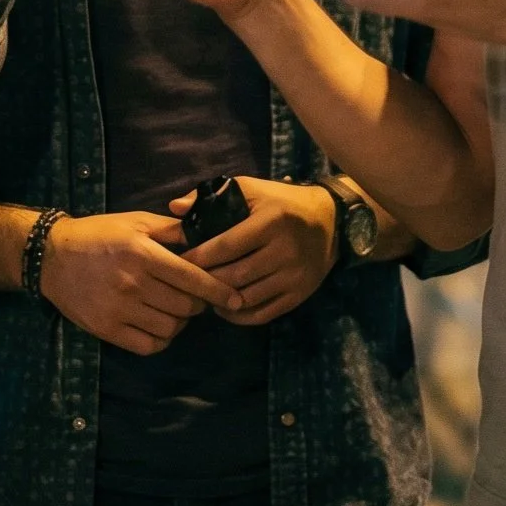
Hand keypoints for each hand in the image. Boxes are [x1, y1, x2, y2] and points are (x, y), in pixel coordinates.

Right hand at [39, 211, 240, 354]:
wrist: (53, 256)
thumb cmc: (99, 234)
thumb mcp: (135, 222)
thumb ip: (171, 229)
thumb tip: (206, 234)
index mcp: (143, 253)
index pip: (191, 277)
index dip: (218, 291)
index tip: (236, 299)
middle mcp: (133, 283)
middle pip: (185, 306)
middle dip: (198, 304)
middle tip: (195, 297)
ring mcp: (119, 310)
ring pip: (170, 329)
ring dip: (180, 322)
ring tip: (175, 310)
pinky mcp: (108, 330)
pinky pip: (149, 345)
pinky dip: (162, 339)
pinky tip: (159, 325)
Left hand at [172, 178, 335, 325]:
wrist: (331, 221)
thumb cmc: (282, 202)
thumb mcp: (252, 189)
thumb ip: (214, 195)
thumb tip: (175, 207)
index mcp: (270, 222)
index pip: (225, 246)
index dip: (199, 257)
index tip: (178, 262)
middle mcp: (284, 251)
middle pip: (235, 276)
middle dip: (206, 281)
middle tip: (186, 283)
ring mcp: (293, 276)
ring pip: (248, 297)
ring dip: (220, 301)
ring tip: (203, 295)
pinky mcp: (299, 295)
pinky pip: (264, 313)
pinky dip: (240, 316)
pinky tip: (225, 308)